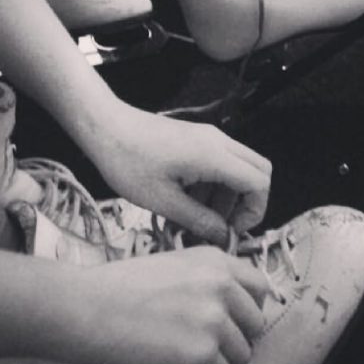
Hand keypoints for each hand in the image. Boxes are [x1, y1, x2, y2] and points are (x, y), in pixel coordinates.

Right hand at [74, 246, 267, 363]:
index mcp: (212, 259)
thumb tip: (227, 313)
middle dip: (232, 342)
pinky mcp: (202, 354)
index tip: (232, 325)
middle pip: (255, 325)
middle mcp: (220, 284)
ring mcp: (213, 318)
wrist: (80, 307)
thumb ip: (204, 283)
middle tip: (204, 350)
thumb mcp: (170, 268)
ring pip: (241, 356)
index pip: (259, 286)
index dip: (247, 311)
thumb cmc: (113, 290)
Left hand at [90, 103, 271, 244]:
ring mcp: (208, 137)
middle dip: (247, 203)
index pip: (259, 182)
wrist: (104, 127)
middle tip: (221, 224)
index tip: (231, 231)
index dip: (254, 212)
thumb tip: (223, 237)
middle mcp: (218, 141)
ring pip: (239, 168)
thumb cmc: (128, 162)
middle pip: (258, 170)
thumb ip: (199, 221)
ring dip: (227, 196)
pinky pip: (221, 162)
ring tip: (196, 218)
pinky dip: (214, 185)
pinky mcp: (196, 138)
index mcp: (213, 155)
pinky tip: (187, 202)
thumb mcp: (163, 201)